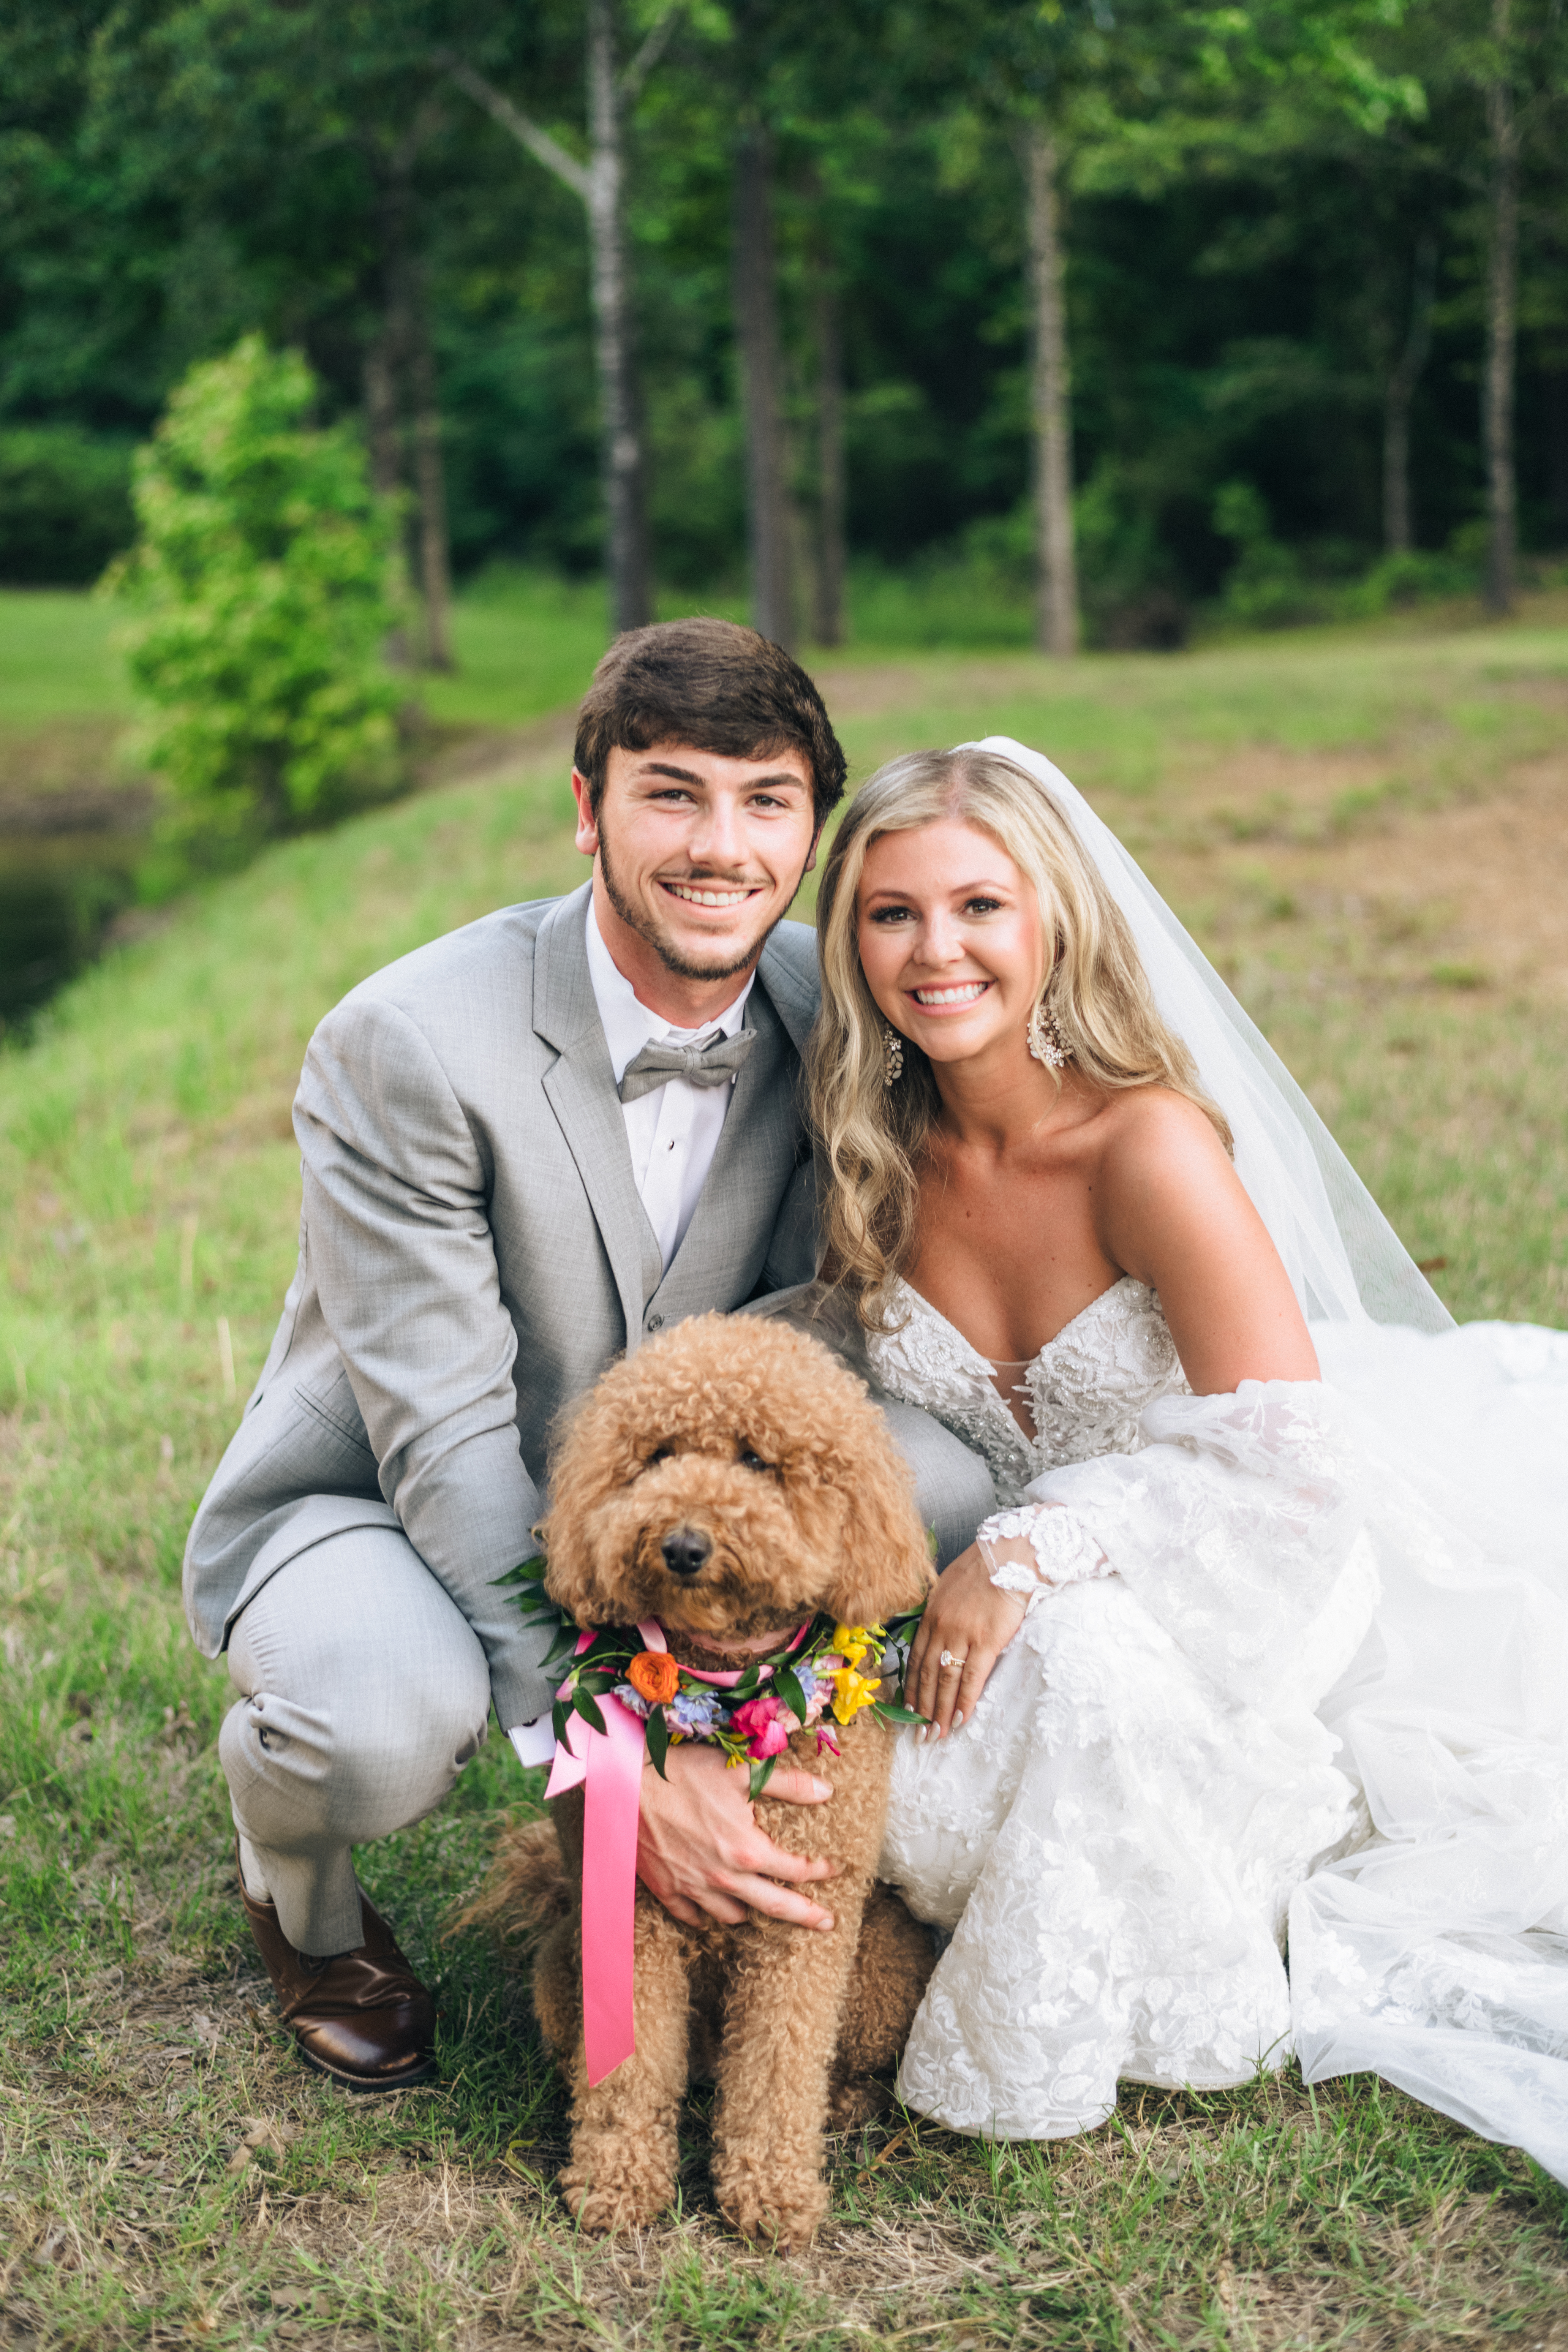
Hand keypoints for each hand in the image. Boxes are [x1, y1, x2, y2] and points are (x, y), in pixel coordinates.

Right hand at [636, 1740, 840, 1930]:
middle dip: (806, 1915)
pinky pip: (693, 1918)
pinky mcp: (666, 1890)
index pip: (795, 1870)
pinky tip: (715, 1911)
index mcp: (747, 1850)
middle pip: (775, 1907)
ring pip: (733, 1917)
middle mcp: (724, 1877)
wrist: (625, 1785)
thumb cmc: (684, 1772)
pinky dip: (708, 1918)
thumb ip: (788, 1783)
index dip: (820, 1871)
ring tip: (767, 1909)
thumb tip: (826, 1792)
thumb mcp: (741, 1769)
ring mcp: (693, 1888)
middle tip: (827, 1923)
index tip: (835, 1870)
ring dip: (754, 1914)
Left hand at [907, 1542, 1026, 1738]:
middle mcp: (941, 1626)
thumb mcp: (950, 1585)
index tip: (909, 1709)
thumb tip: (936, 1630)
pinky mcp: (986, 1641)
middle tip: (919, 1733)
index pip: (915, 1658)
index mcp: (931, 1614)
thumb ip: (940, 1611)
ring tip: (936, 1734)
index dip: (912, 1687)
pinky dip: (965, 1702)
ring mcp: (962, 1634)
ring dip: (940, 1711)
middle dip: (922, 1707)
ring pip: (946, 1681)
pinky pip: (972, 1678)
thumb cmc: (984, 1567)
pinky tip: (961, 1719)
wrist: (1011, 1555)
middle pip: (927, 1674)